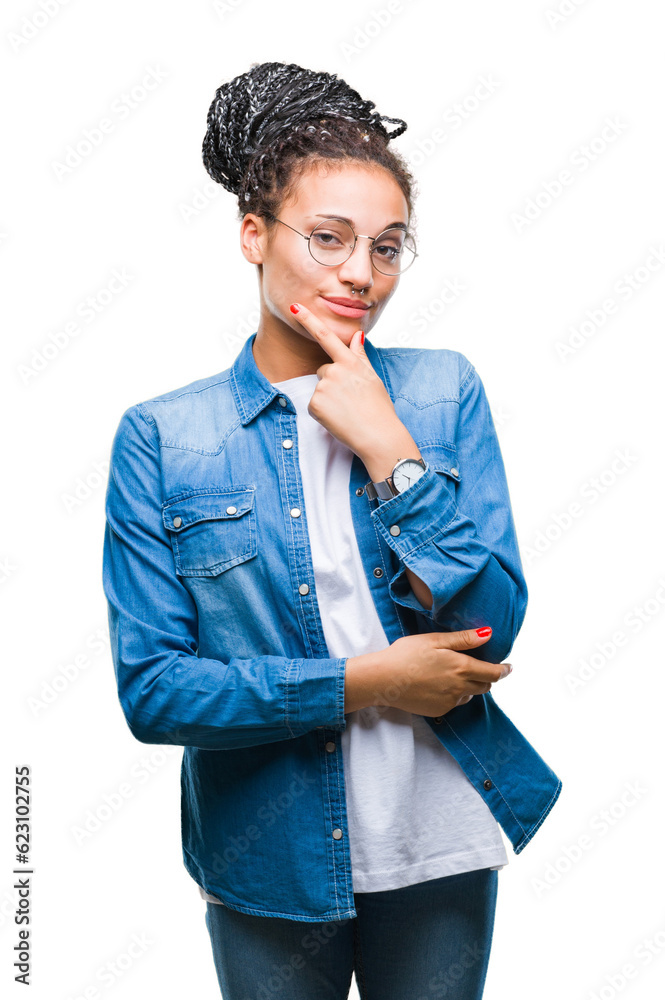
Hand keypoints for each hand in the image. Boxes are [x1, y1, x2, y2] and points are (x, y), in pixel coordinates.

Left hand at [289, 301, 408, 461]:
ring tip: (347, 410)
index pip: (326, 336)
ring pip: (319, 388)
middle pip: (323, 370)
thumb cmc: (379, 408)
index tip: (295, 306)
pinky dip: (323, 413)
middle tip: (351, 399)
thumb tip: (357, 335)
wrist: (378, 436)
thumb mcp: (372, 378)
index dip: (309, 319)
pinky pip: (314, 405)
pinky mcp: (314, 404)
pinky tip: (338, 418)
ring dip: (329, 398)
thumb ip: (360, 355)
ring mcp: (323, 387)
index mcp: (351, 362)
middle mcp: (335, 371)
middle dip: (332, 382)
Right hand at [344, 627, 512, 716]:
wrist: (383, 679)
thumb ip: (464, 639)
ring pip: (470, 696)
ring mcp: (450, 702)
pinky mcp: (439, 711)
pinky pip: (454, 703)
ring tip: (454, 675)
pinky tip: (439, 685)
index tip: (509, 667)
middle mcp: (460, 688)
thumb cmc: (406, 654)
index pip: (493, 672)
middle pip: (485, 686)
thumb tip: (488, 634)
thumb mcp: (435, 640)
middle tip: (480, 668)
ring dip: (470, 687)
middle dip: (487, 677)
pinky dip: (454, 695)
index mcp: (461, 667)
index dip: (504, 670)